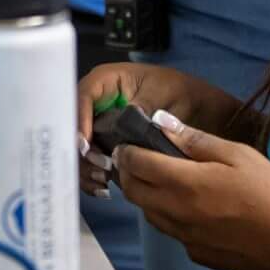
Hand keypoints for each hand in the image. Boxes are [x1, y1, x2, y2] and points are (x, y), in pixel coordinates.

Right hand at [75, 64, 226, 195]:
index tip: (86, 144)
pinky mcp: (103, 145)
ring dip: (85, 166)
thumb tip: (126, 119)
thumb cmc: (178, 92)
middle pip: (73, 125)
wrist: (196, 110)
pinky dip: (92, 175)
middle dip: (81, 149)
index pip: (83, 96)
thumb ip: (142, 104)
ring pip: (78, 147)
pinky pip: (89, 160)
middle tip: (101, 167)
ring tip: (103, 180)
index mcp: (106, 82)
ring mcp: (97, 125)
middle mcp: (96, 103)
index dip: (79, 119)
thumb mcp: (162, 93)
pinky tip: (103, 188)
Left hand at [113, 114, 269, 269]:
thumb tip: (161, 123)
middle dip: (128, 174)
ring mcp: (183, 237)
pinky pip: (171, 231)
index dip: (127, 152)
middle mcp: (174, 212)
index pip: (137, 164)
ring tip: (160, 181)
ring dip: (145, 196)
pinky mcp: (195, 254)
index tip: (127, 143)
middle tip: (136, 161)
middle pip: (133, 193)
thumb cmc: (268, 193)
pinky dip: (169, 216)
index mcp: (183, 183)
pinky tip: (189, 208)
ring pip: (149, 214)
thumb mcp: (238, 155)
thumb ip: (196, 140)